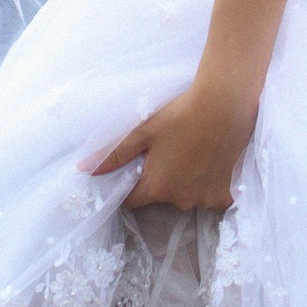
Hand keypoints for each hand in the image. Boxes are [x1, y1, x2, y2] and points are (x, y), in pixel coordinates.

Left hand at [85, 73, 257, 213]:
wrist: (223, 105)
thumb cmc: (180, 114)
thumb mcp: (143, 131)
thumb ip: (113, 154)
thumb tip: (83, 169)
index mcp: (156, 187)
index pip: (133, 200)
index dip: (132, 185)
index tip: (139, 167)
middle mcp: (179, 200)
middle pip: (162, 197)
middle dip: (162, 181)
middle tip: (169, 152)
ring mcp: (204, 200)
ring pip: (187, 197)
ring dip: (186, 183)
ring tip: (192, 154)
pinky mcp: (224, 195)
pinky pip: (211, 199)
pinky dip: (209, 186)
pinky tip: (210, 164)